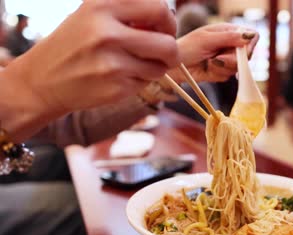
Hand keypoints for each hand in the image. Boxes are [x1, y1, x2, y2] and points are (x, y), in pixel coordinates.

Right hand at [0, 0, 177, 140]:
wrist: (43, 80)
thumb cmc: (75, 43)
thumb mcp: (94, 14)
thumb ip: (130, 12)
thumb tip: (169, 19)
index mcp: (102, 5)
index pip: (159, 9)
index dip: (169, 21)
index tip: (164, 28)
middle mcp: (106, 32)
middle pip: (169, 44)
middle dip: (170, 51)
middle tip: (162, 52)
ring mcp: (111, 63)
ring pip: (161, 67)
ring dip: (155, 67)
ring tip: (133, 64)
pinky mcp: (115, 88)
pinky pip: (146, 83)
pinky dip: (140, 81)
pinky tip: (119, 77)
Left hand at [169, 23, 258, 82]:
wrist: (174, 66)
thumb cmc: (186, 47)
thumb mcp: (207, 39)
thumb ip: (228, 37)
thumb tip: (249, 35)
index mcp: (228, 31)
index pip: (251, 35)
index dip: (250, 45)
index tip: (242, 52)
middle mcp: (230, 44)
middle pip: (247, 55)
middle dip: (232, 59)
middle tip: (217, 58)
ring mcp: (227, 59)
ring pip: (238, 67)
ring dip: (223, 67)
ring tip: (209, 62)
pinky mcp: (222, 72)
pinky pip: (228, 75)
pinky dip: (217, 73)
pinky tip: (208, 69)